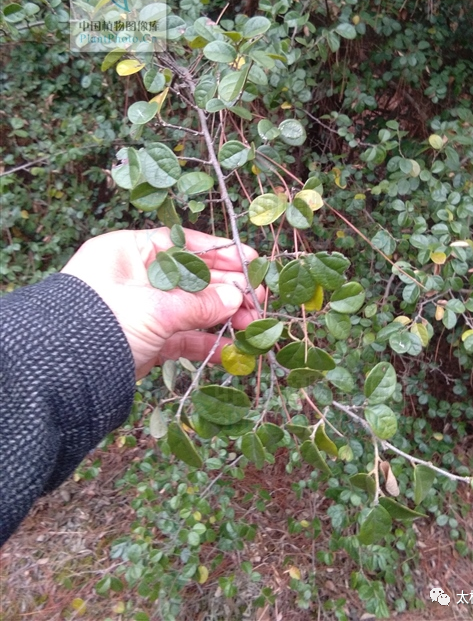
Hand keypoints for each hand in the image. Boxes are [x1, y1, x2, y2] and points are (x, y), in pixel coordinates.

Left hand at [61, 228, 262, 377]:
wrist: (65, 376)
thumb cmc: (102, 322)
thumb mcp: (155, 308)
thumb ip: (199, 303)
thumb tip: (235, 297)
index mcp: (129, 252)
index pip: (182, 245)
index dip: (219, 252)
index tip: (250, 260)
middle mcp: (136, 277)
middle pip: (193, 278)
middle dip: (228, 290)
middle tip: (258, 300)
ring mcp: (143, 310)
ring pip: (192, 309)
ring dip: (223, 318)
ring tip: (252, 326)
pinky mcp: (148, 340)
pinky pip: (183, 337)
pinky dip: (206, 343)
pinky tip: (230, 350)